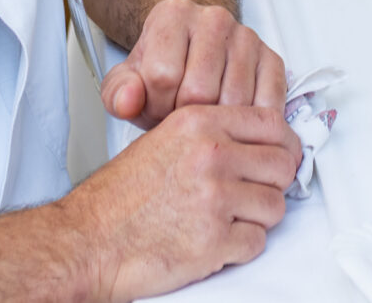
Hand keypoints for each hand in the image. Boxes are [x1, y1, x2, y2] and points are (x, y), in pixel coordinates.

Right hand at [61, 101, 302, 301]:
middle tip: (254, 193)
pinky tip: (216, 240)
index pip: (272, 123)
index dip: (282, 144)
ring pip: (275, 206)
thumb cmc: (120, 198)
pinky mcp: (214, 241)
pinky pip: (257, 242)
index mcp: (199, 124)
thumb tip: (259, 143)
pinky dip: (241, 247)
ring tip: (227, 219)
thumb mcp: (165, 140)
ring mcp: (215, 199)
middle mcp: (211, 156)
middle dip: (273, 183)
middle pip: (282, 164)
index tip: (279, 157)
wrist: (89, 240)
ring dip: (257, 218)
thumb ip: (213, 136)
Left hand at [100, 0, 287, 127]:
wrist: (190, 58)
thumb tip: (128, 100)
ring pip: (233, 102)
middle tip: (180, 118)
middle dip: (185, 118)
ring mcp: (247, 37)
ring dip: (216, 124)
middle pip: (199, 91)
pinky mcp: (272, 58)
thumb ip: (118, 94)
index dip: (156, 105)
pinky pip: (265, 104)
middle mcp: (214, 18)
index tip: (156, 106)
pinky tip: (229, 121)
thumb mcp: (127, 83)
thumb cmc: (161, 72)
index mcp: (173, 14)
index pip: (163, 75)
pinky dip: (248, 123)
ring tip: (202, 118)